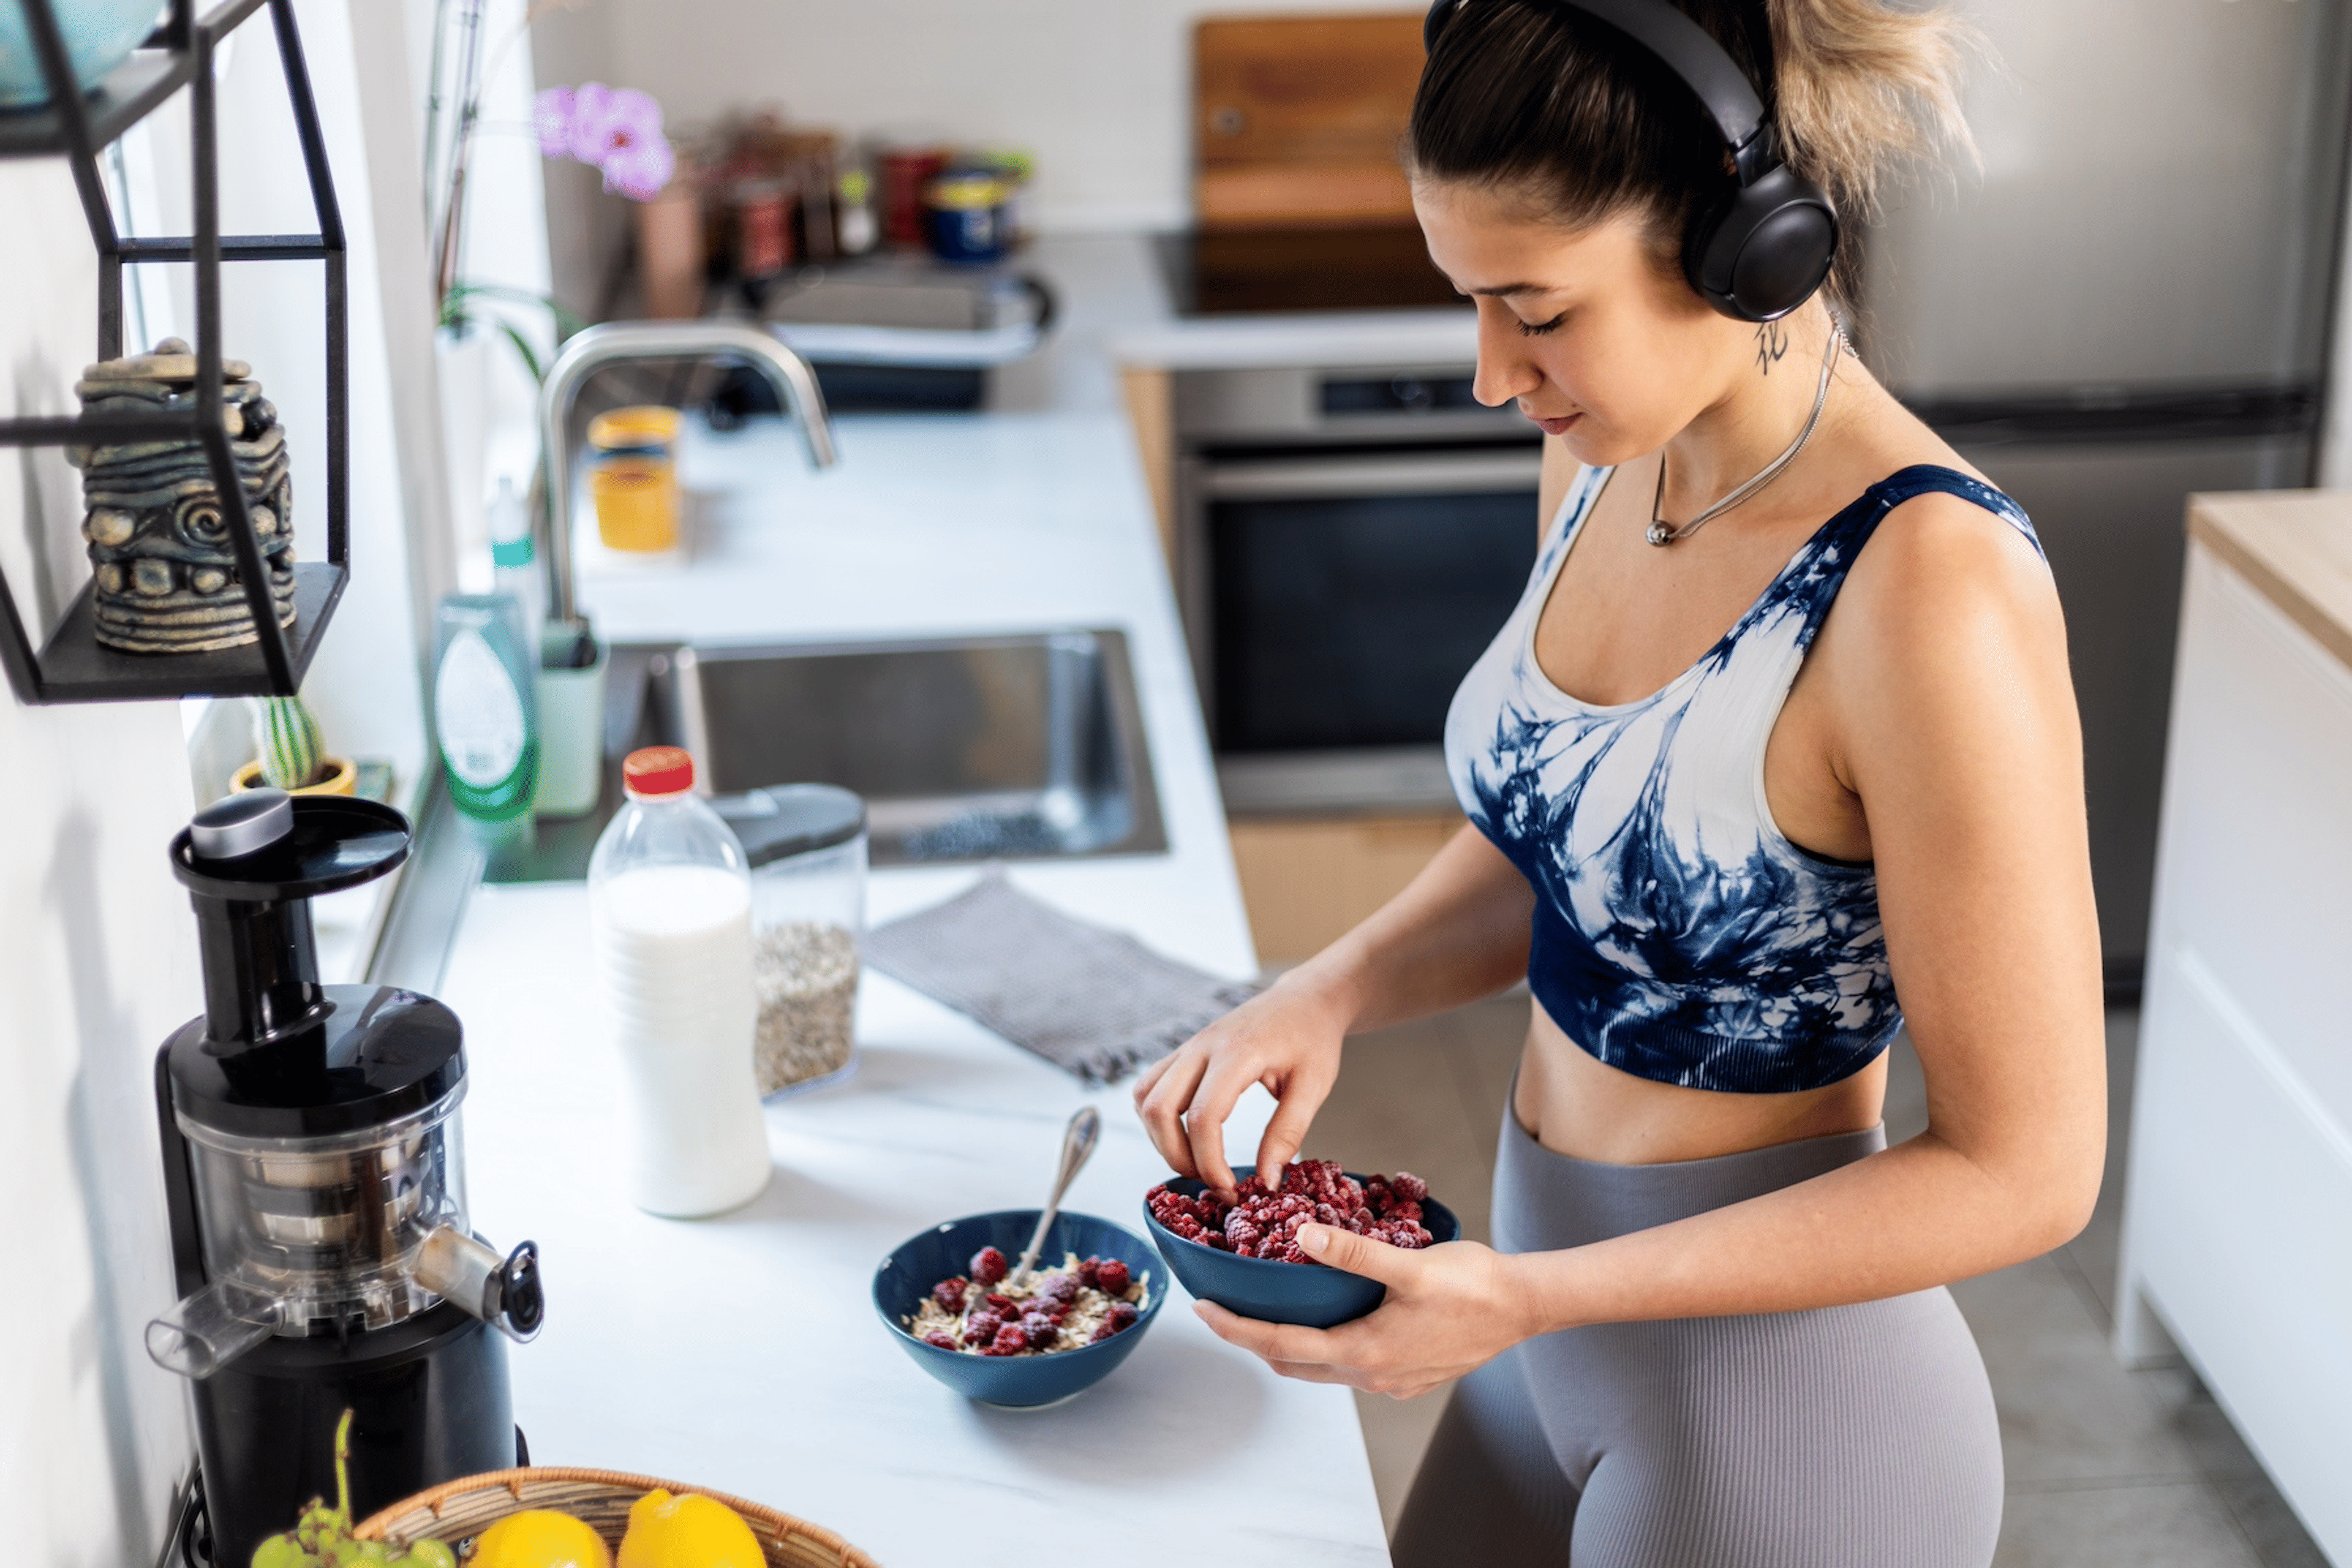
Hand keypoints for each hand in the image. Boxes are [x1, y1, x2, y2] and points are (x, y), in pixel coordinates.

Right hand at [1133, 972, 1351, 1193]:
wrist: (1305, 999)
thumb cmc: (1312, 1039)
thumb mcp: (1314, 1087)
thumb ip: (1287, 1134)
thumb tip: (1265, 1181)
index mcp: (1237, 1053)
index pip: (1203, 1116)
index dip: (1210, 1162)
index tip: (1232, 1188)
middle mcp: (1203, 1047)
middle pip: (1159, 1108)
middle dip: (1177, 1156)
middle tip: (1211, 1180)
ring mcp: (1188, 1046)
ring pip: (1145, 1098)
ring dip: (1161, 1139)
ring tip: (1197, 1161)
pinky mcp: (1184, 1051)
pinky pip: (1150, 1087)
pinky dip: (1157, 1118)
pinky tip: (1186, 1135)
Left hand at [1195, 1224, 1540, 1398]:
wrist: (1526, 1307)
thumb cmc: (1474, 1284)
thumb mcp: (1410, 1263)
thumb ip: (1353, 1253)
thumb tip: (1302, 1235)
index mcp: (1365, 1352)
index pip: (1282, 1345)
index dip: (1237, 1330)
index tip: (1203, 1311)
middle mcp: (1373, 1376)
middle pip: (1294, 1363)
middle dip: (1253, 1340)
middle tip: (1221, 1311)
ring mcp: (1392, 1381)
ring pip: (1322, 1367)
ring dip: (1288, 1344)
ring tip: (1264, 1310)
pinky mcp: (1409, 1375)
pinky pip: (1350, 1366)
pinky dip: (1323, 1346)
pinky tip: (1325, 1318)